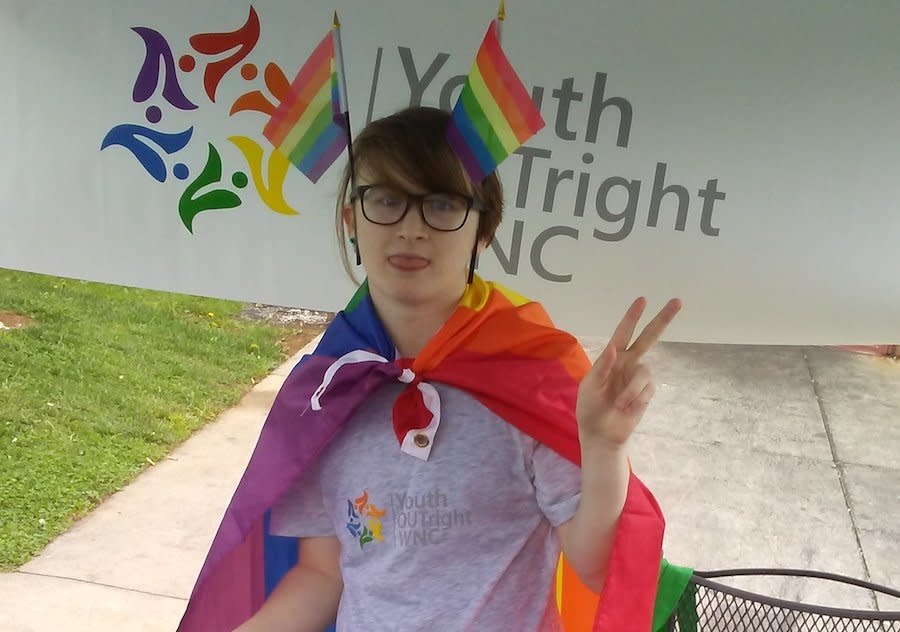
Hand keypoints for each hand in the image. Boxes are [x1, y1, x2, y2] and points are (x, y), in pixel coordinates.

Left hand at [576, 297, 681, 448]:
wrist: (601, 434)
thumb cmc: (590, 408)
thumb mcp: (590, 387)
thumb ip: (602, 367)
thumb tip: (613, 347)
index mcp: (611, 358)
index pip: (623, 333)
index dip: (633, 317)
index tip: (642, 300)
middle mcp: (627, 363)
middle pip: (649, 337)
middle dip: (662, 320)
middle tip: (677, 302)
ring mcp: (638, 377)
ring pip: (644, 373)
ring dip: (632, 390)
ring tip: (620, 405)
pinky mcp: (646, 392)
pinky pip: (648, 389)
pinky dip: (637, 399)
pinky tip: (628, 408)